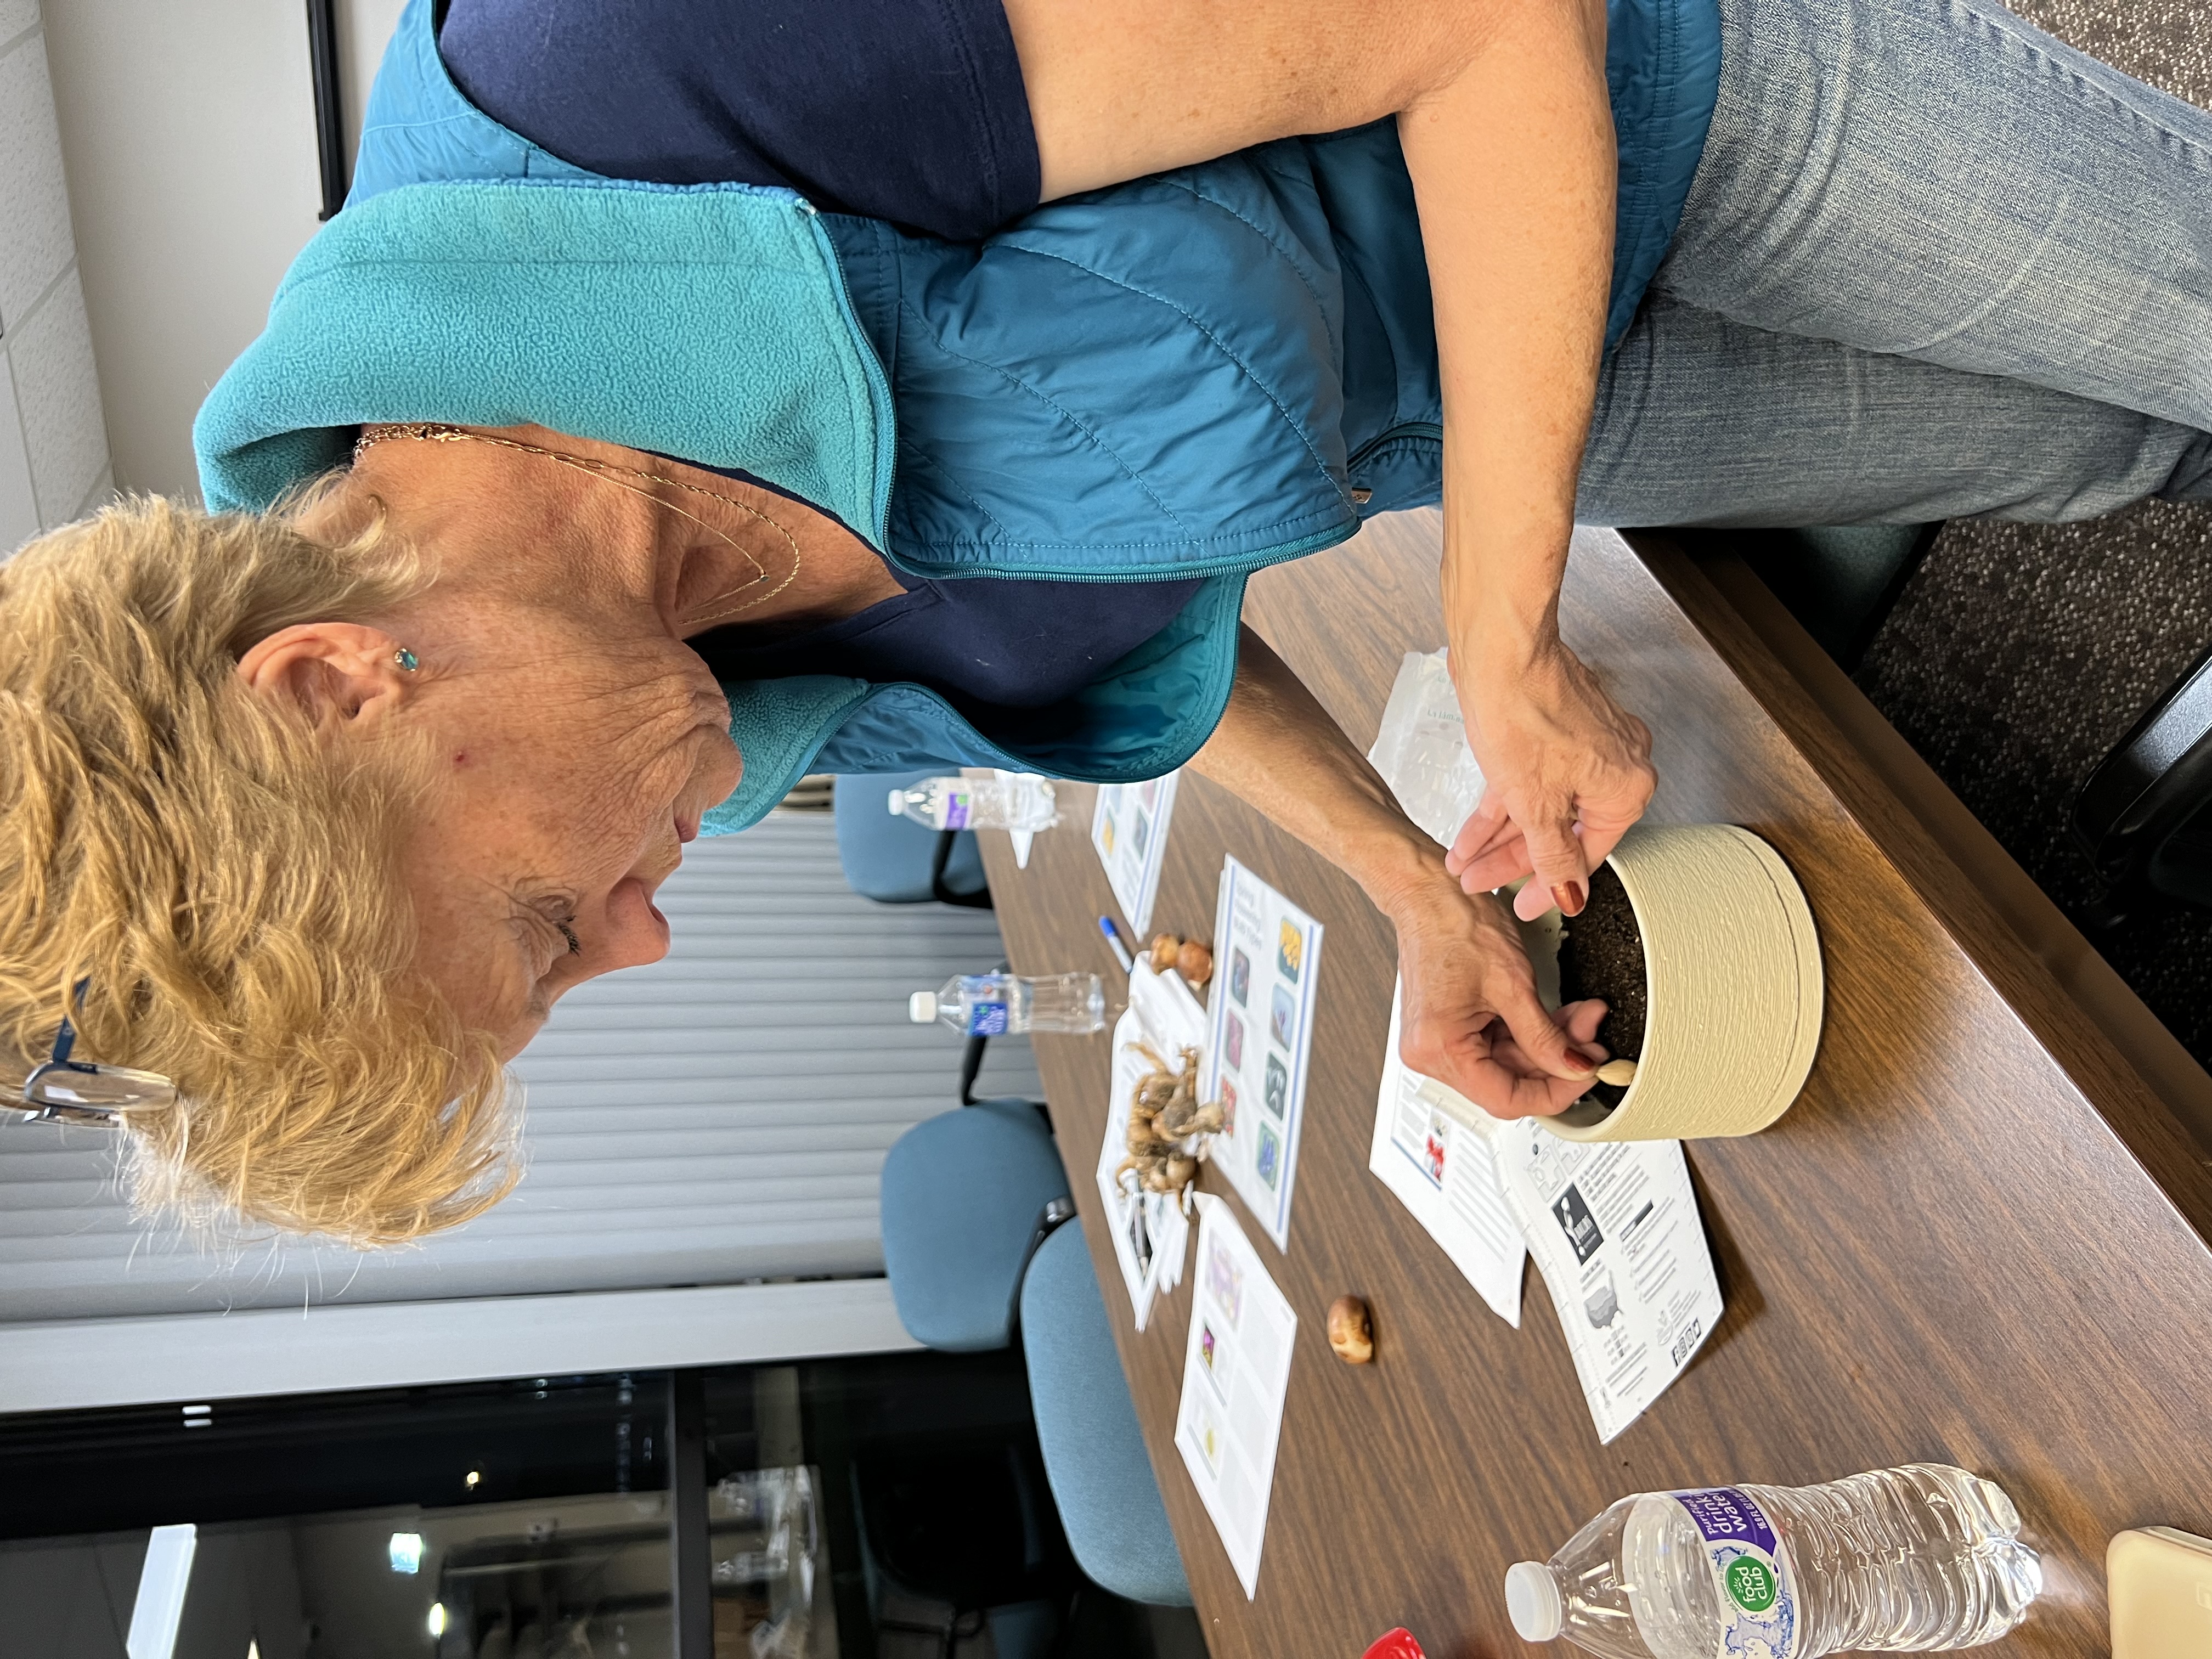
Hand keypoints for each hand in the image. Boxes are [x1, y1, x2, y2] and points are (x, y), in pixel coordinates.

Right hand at [1385, 856, 1611, 1116]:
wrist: (1427, 893)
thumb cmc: (1454, 924)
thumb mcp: (1513, 983)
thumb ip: (1546, 1036)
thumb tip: (1575, 1068)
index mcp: (1439, 1048)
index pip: (1507, 1098)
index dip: (1556, 1091)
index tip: (1587, 1073)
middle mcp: (1430, 1053)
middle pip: (1508, 1082)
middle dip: (1557, 1060)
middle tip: (1592, 1038)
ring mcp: (1437, 1042)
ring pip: (1507, 1064)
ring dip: (1547, 1044)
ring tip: (1580, 1018)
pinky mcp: (1449, 1029)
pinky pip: (1496, 1045)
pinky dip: (1529, 1033)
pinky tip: (1554, 1017)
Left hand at [1444, 637, 1652, 921]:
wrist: (1499, 648)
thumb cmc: (1524, 706)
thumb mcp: (1536, 802)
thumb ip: (1553, 855)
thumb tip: (1568, 892)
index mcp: (1626, 785)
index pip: (1587, 854)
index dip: (1549, 885)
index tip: (1525, 904)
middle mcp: (1613, 763)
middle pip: (1560, 830)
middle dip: (1512, 861)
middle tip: (1481, 882)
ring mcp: (1582, 743)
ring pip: (1540, 806)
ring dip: (1499, 837)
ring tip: (1466, 862)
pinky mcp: (1552, 729)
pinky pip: (1529, 781)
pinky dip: (1500, 807)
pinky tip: (1470, 832)